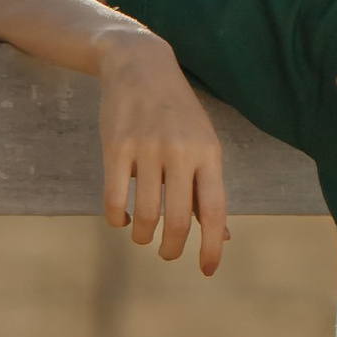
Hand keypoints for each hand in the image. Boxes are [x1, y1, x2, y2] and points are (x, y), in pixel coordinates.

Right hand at [93, 31, 229, 272]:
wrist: (141, 66)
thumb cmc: (178, 114)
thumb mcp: (203, 145)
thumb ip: (208, 189)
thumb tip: (222, 236)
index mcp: (209, 154)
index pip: (215, 210)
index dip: (211, 246)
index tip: (206, 271)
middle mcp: (181, 152)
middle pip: (179, 219)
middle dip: (173, 248)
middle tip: (168, 254)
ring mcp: (147, 148)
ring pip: (145, 213)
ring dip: (142, 236)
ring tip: (142, 236)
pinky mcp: (116, 147)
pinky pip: (113, 197)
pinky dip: (116, 219)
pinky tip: (121, 219)